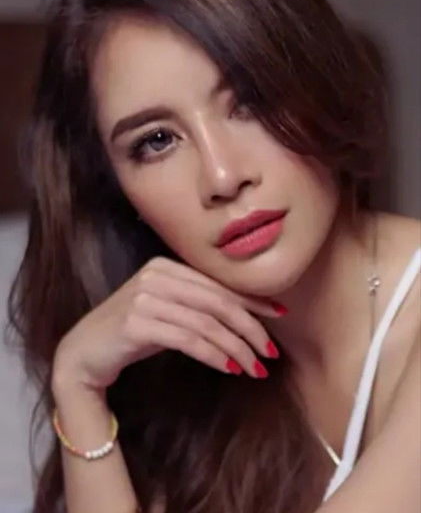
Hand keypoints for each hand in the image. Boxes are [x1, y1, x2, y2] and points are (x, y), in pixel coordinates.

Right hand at [52, 256, 285, 394]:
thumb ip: (199, 305)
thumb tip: (250, 316)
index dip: (252, 300)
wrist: (83, 354)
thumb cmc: (132, 334)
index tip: (279, 316)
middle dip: (250, 328)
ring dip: (237, 349)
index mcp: (166, 266)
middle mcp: (156, 275)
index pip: (218, 284)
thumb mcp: (168, 312)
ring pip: (207, 323)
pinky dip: (214, 355)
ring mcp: (144, 297)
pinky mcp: (136, 323)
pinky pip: (188, 340)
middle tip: (270, 352)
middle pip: (217, 302)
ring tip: (254, 369)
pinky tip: (229, 369)